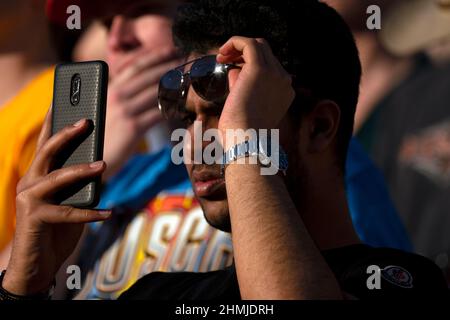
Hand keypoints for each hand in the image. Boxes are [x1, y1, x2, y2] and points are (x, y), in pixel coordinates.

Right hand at [2, 111, 110, 295]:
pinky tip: (108, 212)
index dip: (53, 121)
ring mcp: (29, 199)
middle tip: (86, 121)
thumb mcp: (69, 200)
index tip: (63, 102)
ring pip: (57, 178)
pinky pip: (67, 212)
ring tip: (103, 164)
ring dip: (81, 171)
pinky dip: (90, 213)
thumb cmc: (56, 228)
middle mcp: (30, 182)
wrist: (38, 263)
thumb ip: (78, 183)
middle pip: (47, 151)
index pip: (45, 143)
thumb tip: (100, 164)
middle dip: (66, 134)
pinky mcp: (34, 218)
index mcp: (38, 175)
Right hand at [103, 47, 182, 178]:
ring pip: (157, 93)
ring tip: (189, 80)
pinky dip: (172, 108)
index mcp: (109, 89)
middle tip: (186, 61)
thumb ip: (119, 96)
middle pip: (149, 76)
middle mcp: (116, 96)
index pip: (135, 66)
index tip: (170, 49)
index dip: (155, 56)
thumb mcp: (105, 110)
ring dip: (175, 85)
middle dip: (170, 66)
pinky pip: (159, 114)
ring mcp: (125, 111)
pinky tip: (182, 106)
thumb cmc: (99, 136)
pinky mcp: (134, 128)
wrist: (90, 160)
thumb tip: (139, 87)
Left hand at [216, 37, 294, 148]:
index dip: (250, 64)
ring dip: (238, 47)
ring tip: (222, 56)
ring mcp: (274, 74)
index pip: (270, 67)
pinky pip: (248, 44)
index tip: (233, 69)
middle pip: (266, 53)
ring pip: (258, 46)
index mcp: (285, 92)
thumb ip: (244, 87)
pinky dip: (234, 42)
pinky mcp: (259, 69)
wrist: (247, 141)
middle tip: (224, 60)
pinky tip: (222, 52)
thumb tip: (234, 71)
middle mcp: (284, 80)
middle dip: (244, 53)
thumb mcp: (248, 108)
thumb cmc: (243, 133)